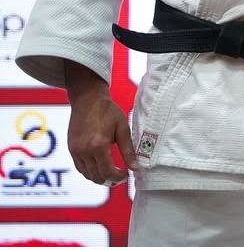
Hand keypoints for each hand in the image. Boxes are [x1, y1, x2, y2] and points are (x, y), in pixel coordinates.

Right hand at [64, 66, 135, 185]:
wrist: (88, 100)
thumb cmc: (108, 111)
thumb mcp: (123, 129)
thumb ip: (128, 150)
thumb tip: (135, 167)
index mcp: (98, 146)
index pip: (108, 172)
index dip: (118, 177)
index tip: (127, 175)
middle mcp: (84, 151)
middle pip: (96, 176)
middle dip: (110, 180)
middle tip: (121, 177)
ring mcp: (75, 151)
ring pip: (87, 174)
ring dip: (100, 178)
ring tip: (112, 174)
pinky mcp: (71, 149)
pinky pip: (80, 168)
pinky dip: (90, 172)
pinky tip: (100, 168)